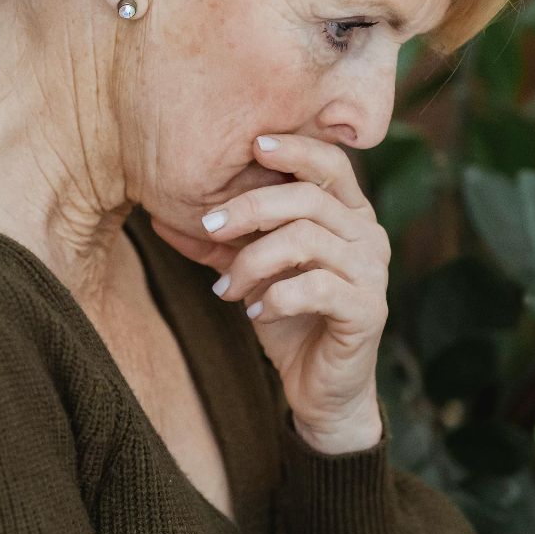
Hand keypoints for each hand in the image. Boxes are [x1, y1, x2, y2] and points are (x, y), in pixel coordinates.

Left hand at [146, 133, 389, 452]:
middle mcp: (369, 235)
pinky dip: (276, 297)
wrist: (320, 388)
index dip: (294, 148)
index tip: (251, 145)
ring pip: (307, 239)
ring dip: (253, 261)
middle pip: (309, 198)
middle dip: (250, 207)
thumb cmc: (289, 320)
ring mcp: (374, 273)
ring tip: (227, 288)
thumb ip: (220, 243)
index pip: (331, 163)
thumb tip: (160, 216)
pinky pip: (317, 287)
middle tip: (208, 226)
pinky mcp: (369, 310)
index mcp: (349, 215)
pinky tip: (255, 313)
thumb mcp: (250, 273)